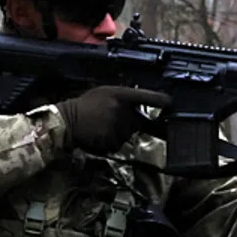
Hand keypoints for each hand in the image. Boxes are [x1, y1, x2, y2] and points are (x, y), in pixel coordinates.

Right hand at [55, 85, 171, 155]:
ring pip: (129, 133)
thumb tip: (139, 104)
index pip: (144, 96)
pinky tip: (101, 135)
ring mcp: (116, 126)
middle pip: (138, 120)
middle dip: (132, 122)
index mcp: (118, 94)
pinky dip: (113, 141)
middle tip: (112, 119)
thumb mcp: (103, 93)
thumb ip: (122, 97)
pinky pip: (120, 143)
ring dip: (122, 132)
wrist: (66, 121)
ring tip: (103, 126)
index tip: (170, 102)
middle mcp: (120, 110)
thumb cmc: (84, 106)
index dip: (159, 99)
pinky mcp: (112, 140)